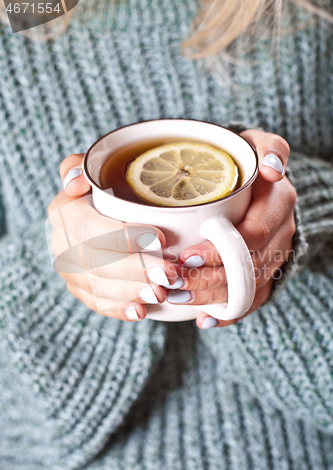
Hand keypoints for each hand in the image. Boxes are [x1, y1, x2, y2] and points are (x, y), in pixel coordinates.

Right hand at [48, 154, 178, 321]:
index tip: (161, 239)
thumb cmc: (108, 188)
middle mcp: (61, 243)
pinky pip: (96, 304)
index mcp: (63, 212)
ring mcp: (69, 270)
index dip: (123, 236)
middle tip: (170, 273)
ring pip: (96, 287)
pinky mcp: (80, 290)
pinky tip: (141, 312)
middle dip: (135, 269)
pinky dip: (119, 310)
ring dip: (131, 292)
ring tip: (162, 292)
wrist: (103, 213)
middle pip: (95, 262)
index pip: (88, 227)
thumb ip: (80, 165)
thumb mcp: (95, 168)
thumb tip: (76, 182)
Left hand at [165, 129, 296, 328]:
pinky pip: (254, 299)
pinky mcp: (267, 271)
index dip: (221, 250)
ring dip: (211, 298)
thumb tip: (271, 170)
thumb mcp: (259, 144)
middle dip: (208, 280)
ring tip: (177, 299)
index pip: (252, 235)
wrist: (262, 183)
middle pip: (247, 268)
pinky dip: (230, 313)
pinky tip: (205, 320)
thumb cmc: (248, 161)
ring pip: (247, 288)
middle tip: (173, 284)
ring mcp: (275, 256)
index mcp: (279, 203)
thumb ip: (269, 149)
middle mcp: (282, 233)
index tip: (188, 256)